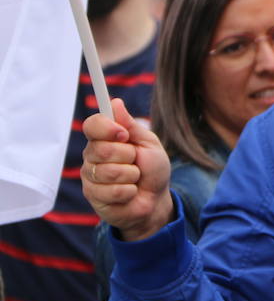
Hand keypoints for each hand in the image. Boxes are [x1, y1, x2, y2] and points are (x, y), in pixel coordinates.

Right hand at [81, 98, 173, 241]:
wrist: (155, 198)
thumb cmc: (152, 168)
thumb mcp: (148, 143)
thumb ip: (131, 125)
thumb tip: (115, 102)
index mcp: (105, 139)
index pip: (92, 125)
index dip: (106, 128)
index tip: (124, 135)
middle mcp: (92, 156)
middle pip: (101, 149)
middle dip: (127, 156)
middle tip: (135, 162)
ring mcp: (90, 177)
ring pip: (108, 171)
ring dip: (131, 175)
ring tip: (134, 178)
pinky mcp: (93, 196)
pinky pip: (112, 191)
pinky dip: (129, 191)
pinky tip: (129, 193)